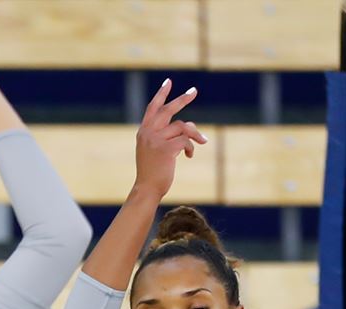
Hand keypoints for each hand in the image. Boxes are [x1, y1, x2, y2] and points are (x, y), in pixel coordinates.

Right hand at [133, 79, 206, 198]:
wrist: (147, 189)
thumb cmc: (153, 172)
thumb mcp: (155, 151)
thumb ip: (166, 137)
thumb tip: (189, 128)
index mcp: (143, 132)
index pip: (152, 108)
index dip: (161, 94)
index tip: (169, 82)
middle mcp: (148, 133)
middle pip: (168, 110)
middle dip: (182, 99)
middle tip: (194, 91)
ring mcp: (156, 141)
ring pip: (182, 126)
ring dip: (195, 133)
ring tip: (202, 141)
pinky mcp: (166, 149)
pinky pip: (185, 140)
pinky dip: (191, 147)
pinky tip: (189, 156)